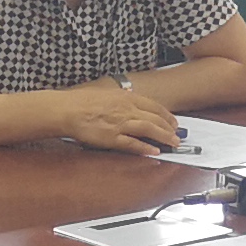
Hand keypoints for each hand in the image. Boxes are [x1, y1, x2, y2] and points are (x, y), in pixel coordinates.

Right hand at [56, 79, 181, 151]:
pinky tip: (154, 151)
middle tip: (178, 136)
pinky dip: (145, 148)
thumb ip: (122, 98)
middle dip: (169, 128)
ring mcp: (120, 124)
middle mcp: (127, 109)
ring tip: (173, 143)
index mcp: (126, 98)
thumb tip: (132, 99)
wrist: (67, 110)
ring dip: (163, 137)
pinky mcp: (111, 138)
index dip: (167, 115)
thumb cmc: (83, 102)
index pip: (154, 106)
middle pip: (155, 119)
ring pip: (148, 130)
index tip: (174, 122)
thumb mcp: (108, 94)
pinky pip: (132, 144)